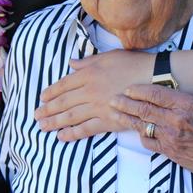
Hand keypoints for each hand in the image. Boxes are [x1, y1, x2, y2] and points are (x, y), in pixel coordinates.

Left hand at [34, 50, 152, 139]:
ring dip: (54, 122)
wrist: (155, 79)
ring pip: (70, 117)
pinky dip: (72, 133)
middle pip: (63, 102)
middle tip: (36, 115)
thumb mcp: (108, 56)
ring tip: (43, 127)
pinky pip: (86, 129)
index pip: (63, 84)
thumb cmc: (134, 64)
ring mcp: (98, 107)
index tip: (42, 98)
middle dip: (47, 110)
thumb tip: (71, 63)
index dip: (51, 92)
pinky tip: (62, 136)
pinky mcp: (108, 120)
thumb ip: (87, 61)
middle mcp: (89, 91)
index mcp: (88, 73)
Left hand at [109, 84, 192, 192]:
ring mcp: (171, 138)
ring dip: (126, 118)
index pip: (156, 93)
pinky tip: (138, 132)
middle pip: (144, 108)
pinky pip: (149, 142)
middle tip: (113, 98)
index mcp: (188, 104)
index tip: (129, 87)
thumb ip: (190, 106)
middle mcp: (176, 120)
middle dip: (125, 103)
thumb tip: (175, 99)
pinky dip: (142, 136)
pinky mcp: (170, 154)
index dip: (139, 90)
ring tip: (115, 113)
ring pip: (142, 125)